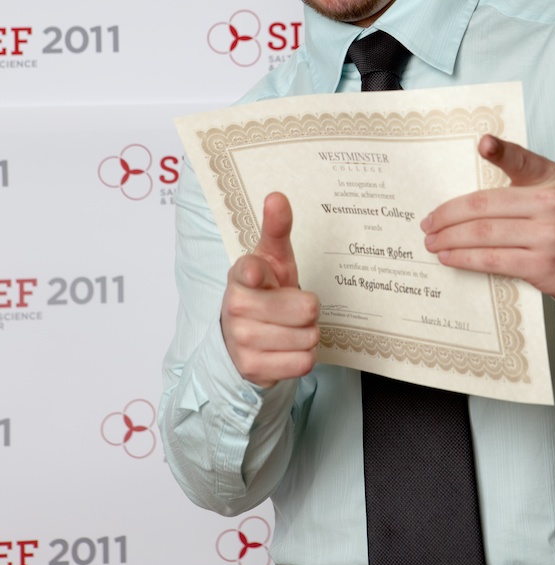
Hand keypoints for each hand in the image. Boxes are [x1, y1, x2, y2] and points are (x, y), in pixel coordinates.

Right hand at [221, 192, 319, 386]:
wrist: (245, 335)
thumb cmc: (266, 290)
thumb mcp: (274, 257)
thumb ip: (277, 227)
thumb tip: (276, 196)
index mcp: (241, 274)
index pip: (249, 271)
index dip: (258, 274)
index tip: (259, 275)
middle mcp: (236, 306)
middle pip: (306, 308)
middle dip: (308, 308)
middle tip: (292, 306)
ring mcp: (242, 339)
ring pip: (308, 337)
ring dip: (307, 333)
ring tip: (290, 326)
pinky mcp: (252, 368)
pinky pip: (304, 363)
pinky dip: (302, 356)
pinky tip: (286, 347)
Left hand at [421, 136, 554, 304]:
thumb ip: (523, 180)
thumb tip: (474, 183)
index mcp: (551, 179)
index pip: (522, 160)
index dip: (501, 150)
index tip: (483, 144)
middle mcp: (551, 203)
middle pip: (484, 205)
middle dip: (448, 215)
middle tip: (428, 223)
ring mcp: (547, 236)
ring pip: (483, 234)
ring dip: (450, 239)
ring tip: (432, 242)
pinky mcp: (541, 266)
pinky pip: (492, 260)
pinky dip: (465, 259)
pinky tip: (450, 257)